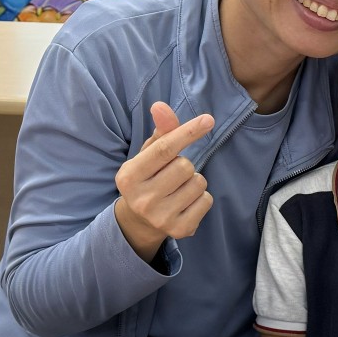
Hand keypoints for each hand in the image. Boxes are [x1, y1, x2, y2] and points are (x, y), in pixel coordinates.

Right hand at [115, 102, 214, 261]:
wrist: (140, 222)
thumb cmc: (148, 178)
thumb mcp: (148, 155)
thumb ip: (160, 131)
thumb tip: (160, 106)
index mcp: (129, 176)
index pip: (164, 149)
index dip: (187, 132)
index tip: (208, 120)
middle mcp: (142, 199)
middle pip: (185, 166)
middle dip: (184, 164)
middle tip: (172, 174)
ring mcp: (161, 218)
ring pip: (198, 182)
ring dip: (194, 181)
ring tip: (178, 188)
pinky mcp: (180, 230)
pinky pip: (206, 200)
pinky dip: (201, 197)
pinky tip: (185, 202)